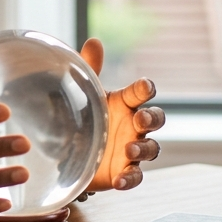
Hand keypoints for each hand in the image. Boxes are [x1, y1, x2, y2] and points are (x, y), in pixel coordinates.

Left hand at [79, 38, 164, 190]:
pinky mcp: (124, 172)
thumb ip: (90, 69)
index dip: (145, 88)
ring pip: (151, 148)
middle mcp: (133, 125)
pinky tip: (120, 181)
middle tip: (141, 118)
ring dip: (143, 148)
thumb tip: (94, 41)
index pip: (141, 92)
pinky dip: (131, 179)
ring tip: (129, 149)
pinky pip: (135, 177)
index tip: (144, 86)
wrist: (65, 153)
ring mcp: (131, 150)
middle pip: (156, 119)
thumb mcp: (83, 94)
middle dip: (152, 117)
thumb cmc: (82, 117)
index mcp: (124, 103)